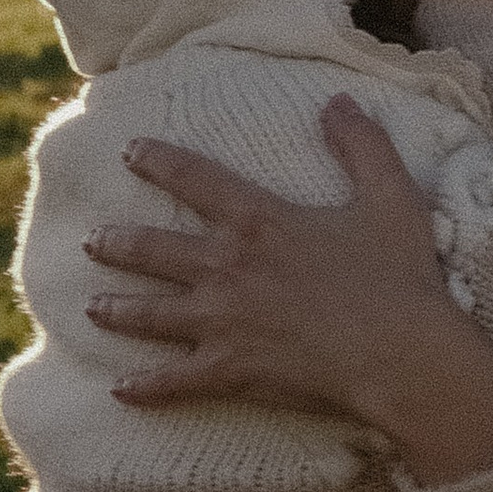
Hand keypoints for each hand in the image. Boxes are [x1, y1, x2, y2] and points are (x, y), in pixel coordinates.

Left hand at [85, 101, 461, 423]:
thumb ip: (361, 144)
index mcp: (259, 221)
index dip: (159, 162)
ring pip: (151, 314)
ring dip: (117, 310)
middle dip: (118, 243)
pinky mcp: (230, 370)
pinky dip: (144, 387)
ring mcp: (222, 323)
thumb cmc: (397, 277)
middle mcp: (227, 267)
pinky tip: (121, 389)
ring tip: (92, 307)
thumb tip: (338, 102)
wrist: (400, 355)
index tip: (130, 152)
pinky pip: (174, 381)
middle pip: (154, 249)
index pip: (195, 180)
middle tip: (93, 241)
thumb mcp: (389, 196)